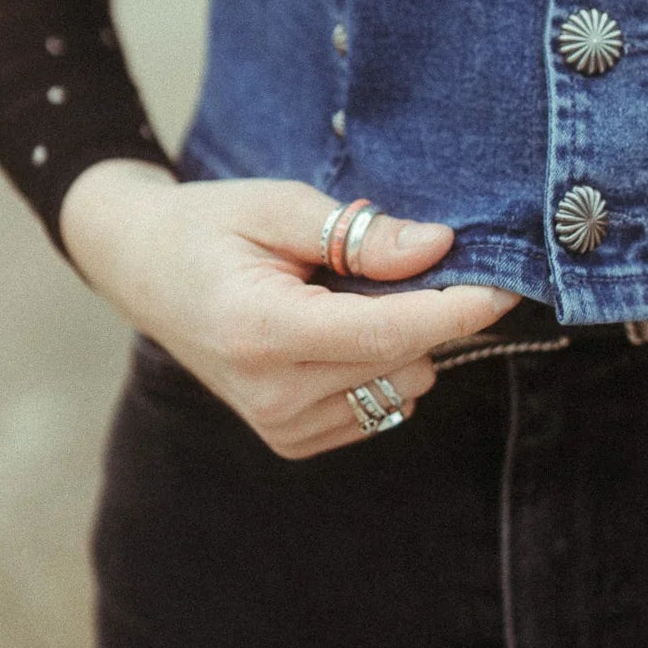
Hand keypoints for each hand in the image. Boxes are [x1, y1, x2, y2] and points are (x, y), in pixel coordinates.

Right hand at [60, 158, 519, 457]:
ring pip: (401, 388)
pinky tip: (337, 329)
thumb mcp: (279, 206)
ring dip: (403, 340)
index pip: (388, 335)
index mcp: (261, 330)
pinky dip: (381, 365)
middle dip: (428, 311)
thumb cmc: (210, 225)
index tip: (506, 285)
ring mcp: (280, 427)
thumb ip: (359, 234)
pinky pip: (381, 407)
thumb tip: (439, 248)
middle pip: (404, 361)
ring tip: (344, 293)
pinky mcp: (291, 441)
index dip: (457, 311)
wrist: (142, 268)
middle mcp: (272, 394)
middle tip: (388, 259)